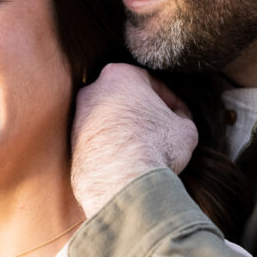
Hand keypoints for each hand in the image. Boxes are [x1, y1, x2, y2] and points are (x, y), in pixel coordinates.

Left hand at [71, 63, 198, 215]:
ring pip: (111, 122)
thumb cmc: (154, 147)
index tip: (181, 118)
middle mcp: (92, 90)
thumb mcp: (185, 128)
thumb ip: (181, 117)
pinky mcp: (72, 144)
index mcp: (119, 74)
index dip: (172, 102)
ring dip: (128, 133)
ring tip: (147, 153)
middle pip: (127, 101)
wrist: (120, 181)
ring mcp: (78, 118)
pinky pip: (100, 143)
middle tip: (163, 134)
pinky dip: (114, 151)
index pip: (152, 83)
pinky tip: (129, 165)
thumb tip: (178, 121)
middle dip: (145, 116)